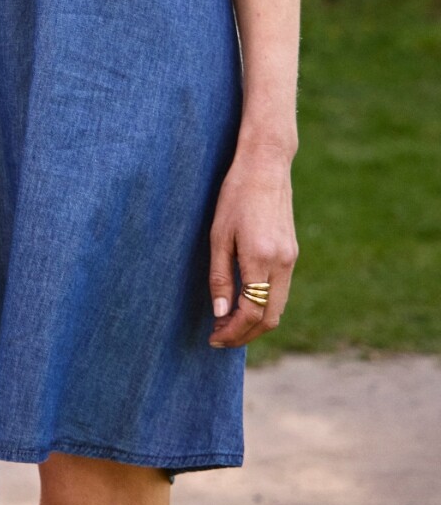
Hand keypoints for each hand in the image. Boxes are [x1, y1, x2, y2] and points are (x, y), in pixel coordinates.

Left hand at [208, 140, 297, 347]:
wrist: (266, 167)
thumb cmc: (235, 196)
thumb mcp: (219, 236)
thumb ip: (220, 278)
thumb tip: (220, 314)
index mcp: (262, 259)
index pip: (252, 313)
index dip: (232, 332)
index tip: (213, 338)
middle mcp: (282, 263)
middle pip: (270, 319)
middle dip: (245, 335)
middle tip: (219, 337)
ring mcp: (291, 259)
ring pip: (278, 307)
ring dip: (255, 322)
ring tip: (227, 323)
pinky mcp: (292, 253)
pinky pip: (281, 291)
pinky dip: (264, 305)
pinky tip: (243, 302)